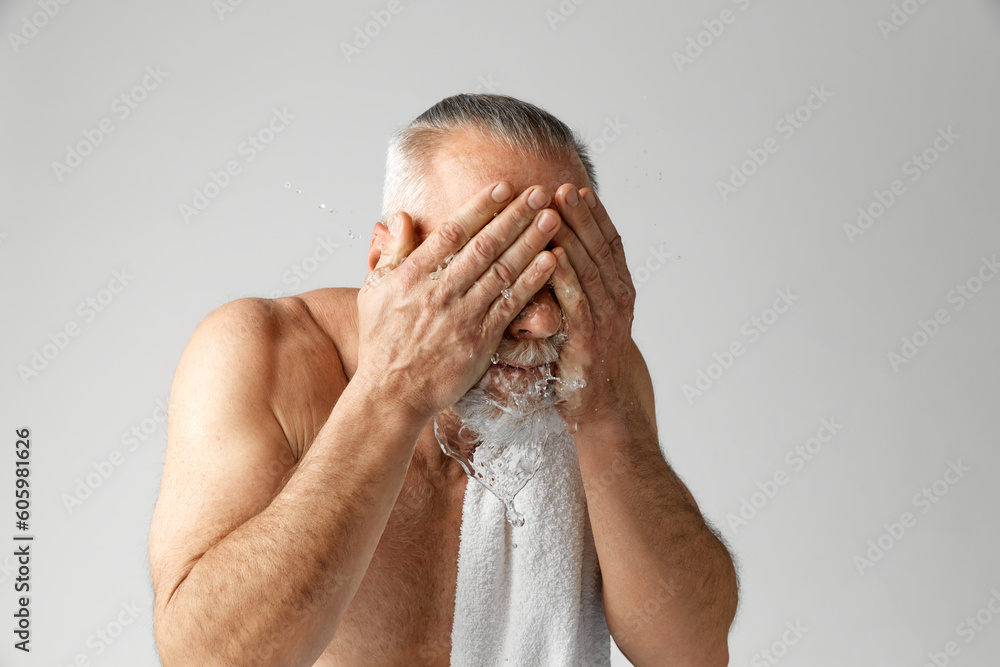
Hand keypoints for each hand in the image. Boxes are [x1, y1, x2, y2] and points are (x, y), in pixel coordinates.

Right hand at [354, 182, 560, 421]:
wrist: (391, 392)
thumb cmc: (381, 341)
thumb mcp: (373, 291)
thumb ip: (391, 252)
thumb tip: (399, 216)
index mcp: (413, 275)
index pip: (452, 233)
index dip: (480, 207)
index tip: (504, 187)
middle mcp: (440, 291)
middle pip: (484, 246)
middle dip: (515, 216)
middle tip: (540, 192)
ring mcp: (462, 316)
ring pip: (502, 271)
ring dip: (530, 242)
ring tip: (552, 218)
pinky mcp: (480, 340)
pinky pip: (511, 306)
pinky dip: (532, 282)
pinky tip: (551, 262)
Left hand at [547, 185, 637, 425]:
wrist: (601, 407)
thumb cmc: (587, 361)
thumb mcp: (590, 317)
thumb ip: (582, 287)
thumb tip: (561, 254)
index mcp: (620, 291)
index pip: (609, 243)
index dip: (596, 215)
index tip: (579, 188)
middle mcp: (618, 300)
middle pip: (600, 247)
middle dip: (582, 215)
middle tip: (565, 187)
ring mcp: (606, 318)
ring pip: (589, 266)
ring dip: (573, 235)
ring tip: (556, 207)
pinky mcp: (588, 337)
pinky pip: (576, 299)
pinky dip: (565, 274)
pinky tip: (552, 253)